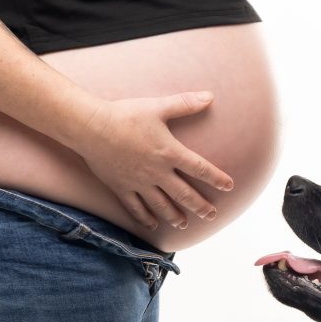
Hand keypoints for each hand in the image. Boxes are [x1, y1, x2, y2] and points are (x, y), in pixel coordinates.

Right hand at [75, 91, 233, 229]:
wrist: (91, 127)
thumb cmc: (125, 115)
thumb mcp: (158, 107)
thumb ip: (185, 104)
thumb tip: (210, 96)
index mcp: (169, 152)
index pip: (200, 169)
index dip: (217, 178)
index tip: (229, 186)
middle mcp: (157, 172)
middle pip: (184, 194)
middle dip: (200, 206)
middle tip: (212, 216)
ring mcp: (139, 183)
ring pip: (162, 205)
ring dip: (175, 216)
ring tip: (184, 224)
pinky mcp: (121, 188)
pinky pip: (136, 208)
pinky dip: (145, 218)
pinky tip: (152, 225)